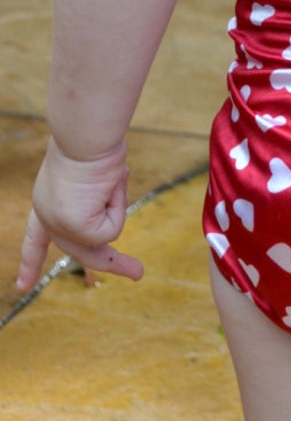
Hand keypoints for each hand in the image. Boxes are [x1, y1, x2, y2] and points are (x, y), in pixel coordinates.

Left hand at [16, 138, 143, 290]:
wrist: (87, 134)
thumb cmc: (93, 142)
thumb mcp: (94, 175)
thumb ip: (98, 198)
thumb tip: (110, 209)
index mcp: (45, 200)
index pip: (36, 236)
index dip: (31, 261)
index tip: (22, 286)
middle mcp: (47, 216)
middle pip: (81, 250)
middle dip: (113, 263)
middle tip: (138, 273)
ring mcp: (59, 225)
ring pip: (105, 236)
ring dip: (118, 203)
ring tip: (110, 176)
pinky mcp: (76, 229)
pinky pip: (112, 230)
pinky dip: (119, 205)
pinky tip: (107, 184)